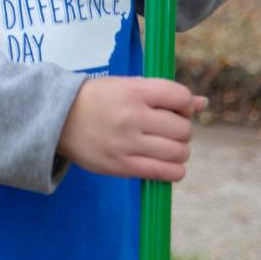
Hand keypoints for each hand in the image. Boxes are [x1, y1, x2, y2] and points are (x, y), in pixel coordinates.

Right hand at [57, 76, 205, 180]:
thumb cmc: (97, 99)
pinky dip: (174, 170)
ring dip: (179, 151)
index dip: (186, 105)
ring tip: (166, 147)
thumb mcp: (126, 86)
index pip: (180, 96)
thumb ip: (163, 94)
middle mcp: (132, 116)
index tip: (176, 109)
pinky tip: (165, 163)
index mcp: (133, 91)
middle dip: (182, 130)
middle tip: (167, 130)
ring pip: (179, 152)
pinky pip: (166, 173)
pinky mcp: (122, 166)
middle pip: (183, 129)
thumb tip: (203, 103)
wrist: (57, 119)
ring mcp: (127, 143)